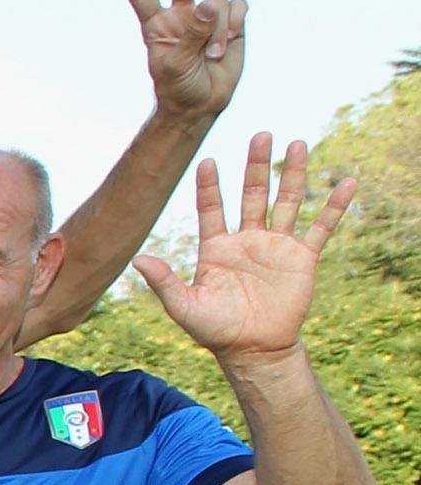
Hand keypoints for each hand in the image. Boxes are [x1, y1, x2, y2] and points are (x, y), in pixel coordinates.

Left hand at [119, 0, 245, 125]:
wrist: (201, 104)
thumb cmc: (178, 87)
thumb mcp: (175, 65)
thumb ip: (191, 35)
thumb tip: (208, 4)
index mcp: (158, 25)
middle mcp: (183, 14)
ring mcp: (207, 16)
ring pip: (217, 1)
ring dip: (218, 29)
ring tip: (211, 54)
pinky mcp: (231, 21)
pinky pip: (237, 7)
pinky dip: (234, 25)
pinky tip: (226, 44)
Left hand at [134, 133, 351, 366]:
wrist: (253, 350)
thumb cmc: (215, 331)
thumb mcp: (185, 307)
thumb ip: (165, 281)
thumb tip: (138, 258)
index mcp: (217, 248)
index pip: (212, 208)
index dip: (210, 186)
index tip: (207, 160)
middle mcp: (246, 240)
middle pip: (253, 194)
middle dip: (257, 165)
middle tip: (261, 135)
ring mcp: (275, 246)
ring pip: (287, 201)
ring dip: (293, 174)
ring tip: (297, 144)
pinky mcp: (301, 257)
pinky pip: (321, 227)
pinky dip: (334, 205)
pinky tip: (347, 182)